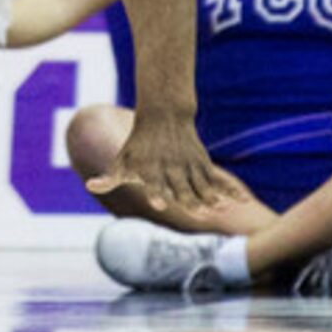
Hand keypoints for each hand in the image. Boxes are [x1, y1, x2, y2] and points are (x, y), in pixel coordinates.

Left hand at [87, 107, 236, 218]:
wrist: (163, 116)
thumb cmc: (139, 144)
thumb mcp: (122, 159)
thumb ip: (109, 178)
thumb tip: (90, 185)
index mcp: (152, 172)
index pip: (154, 185)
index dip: (156, 193)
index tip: (159, 204)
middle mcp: (171, 170)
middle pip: (182, 188)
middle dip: (190, 200)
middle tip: (199, 215)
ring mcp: (189, 167)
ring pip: (202, 184)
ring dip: (211, 196)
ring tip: (219, 209)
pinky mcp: (203, 164)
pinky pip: (218, 178)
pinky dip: (230, 189)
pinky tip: (241, 200)